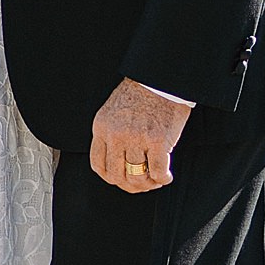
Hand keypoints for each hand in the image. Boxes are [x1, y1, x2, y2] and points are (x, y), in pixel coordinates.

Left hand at [90, 76, 193, 192]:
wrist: (160, 78)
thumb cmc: (140, 94)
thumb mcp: (114, 111)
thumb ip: (111, 134)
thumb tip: (118, 163)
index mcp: (102, 127)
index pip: (98, 165)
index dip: (111, 178)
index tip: (122, 180)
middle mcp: (116, 134)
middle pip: (117, 176)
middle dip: (130, 185)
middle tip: (142, 184)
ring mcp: (137, 138)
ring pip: (137, 177)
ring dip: (148, 184)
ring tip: (155, 180)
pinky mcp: (158, 141)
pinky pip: (158, 172)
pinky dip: (163, 179)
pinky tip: (166, 176)